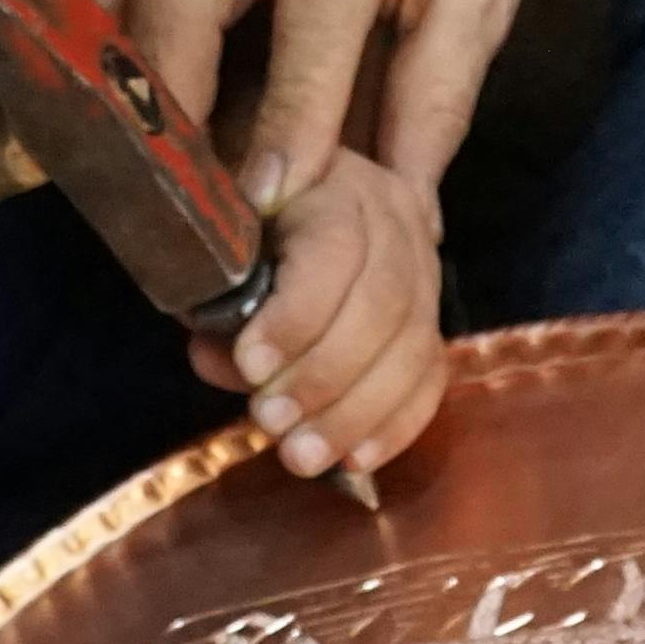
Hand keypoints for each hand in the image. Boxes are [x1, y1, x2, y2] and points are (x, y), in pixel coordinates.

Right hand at [102, 0, 543, 191]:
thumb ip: (437, 95)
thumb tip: (399, 208)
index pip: (309, 20)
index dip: (286, 120)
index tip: (264, 205)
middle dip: (171, 109)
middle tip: (185, 203)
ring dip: (124, 82)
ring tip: (147, 172)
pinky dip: (107, 42)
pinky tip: (123, 109)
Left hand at [193, 145, 448, 480]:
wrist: (281, 203)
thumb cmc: (238, 221)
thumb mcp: (214, 241)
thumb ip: (214, 295)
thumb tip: (222, 358)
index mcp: (334, 184)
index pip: (335, 249)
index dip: (296, 314)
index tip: (249, 365)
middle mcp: (394, 218)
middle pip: (383, 303)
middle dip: (324, 374)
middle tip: (270, 422)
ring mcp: (422, 269)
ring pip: (413, 344)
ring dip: (357, 411)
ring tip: (302, 456)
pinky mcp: (430, 317)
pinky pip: (430, 374)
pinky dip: (397, 422)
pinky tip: (357, 459)